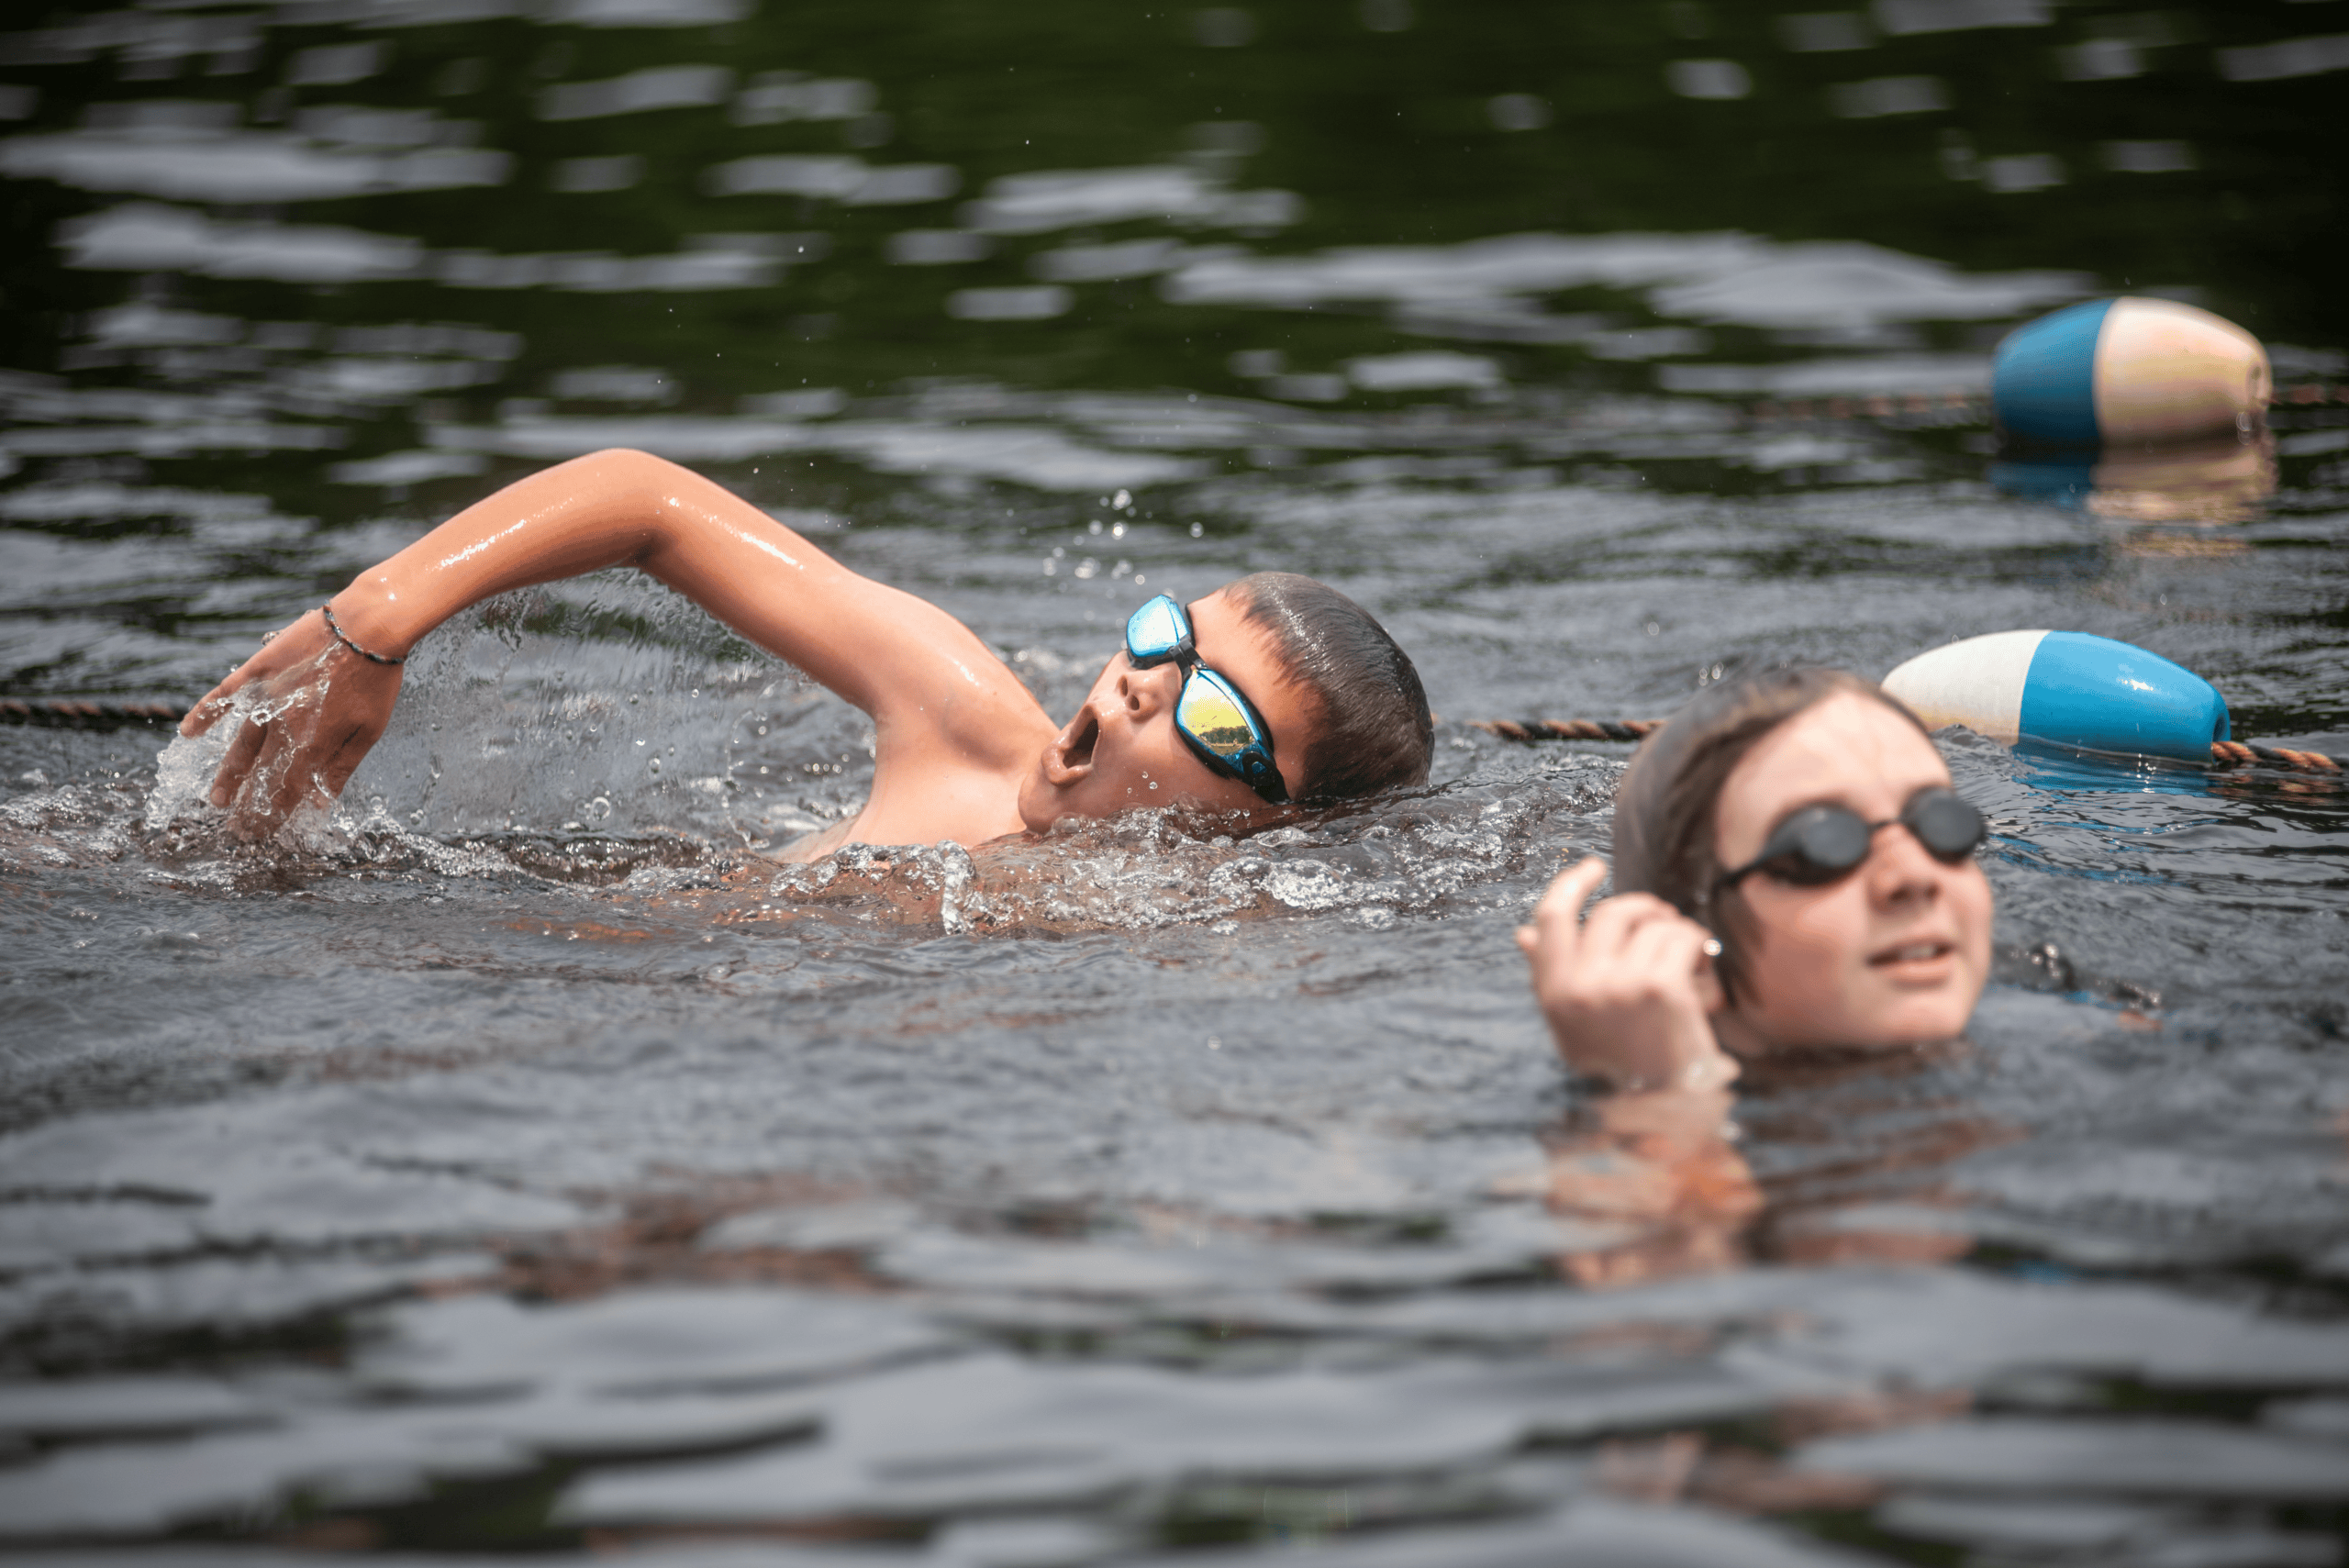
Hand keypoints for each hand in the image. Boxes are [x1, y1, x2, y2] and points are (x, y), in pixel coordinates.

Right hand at [179, 607, 404, 831]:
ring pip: (240, 744)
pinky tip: (187, 733)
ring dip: (228, 774)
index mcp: (313, 745)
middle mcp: (283, 727)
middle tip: (236, 829)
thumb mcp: (369, 730)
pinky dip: (204, 715)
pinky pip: (223, 697)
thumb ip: (341, 767)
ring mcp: (266, 698)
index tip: (260, 835)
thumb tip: (320, 803)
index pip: (287, 791)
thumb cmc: (375, 680)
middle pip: (261, 774)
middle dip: (248, 805)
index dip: (272, 815)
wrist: (367, 627)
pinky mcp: (257, 672)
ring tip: (217, 799)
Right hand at [1516, 856, 1737, 1090]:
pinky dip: (1698, 944)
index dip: (1570, 884)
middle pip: (1609, 912)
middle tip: (1662, 919)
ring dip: (1675, 929)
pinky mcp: (1661, 987)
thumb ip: (1551, 978)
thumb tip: (1523, 934)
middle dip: (1642, 907)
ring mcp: (1618, 985)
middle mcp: (1579, 987)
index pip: (1551, 918)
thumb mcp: (1575, 1027)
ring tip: (1688, 955)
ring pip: (1651, 922)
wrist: (1668, 1114)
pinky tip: (1703, 965)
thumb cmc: (1625, 1069)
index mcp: (1553, 995)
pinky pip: (1682, 936)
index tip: (1592, 868)